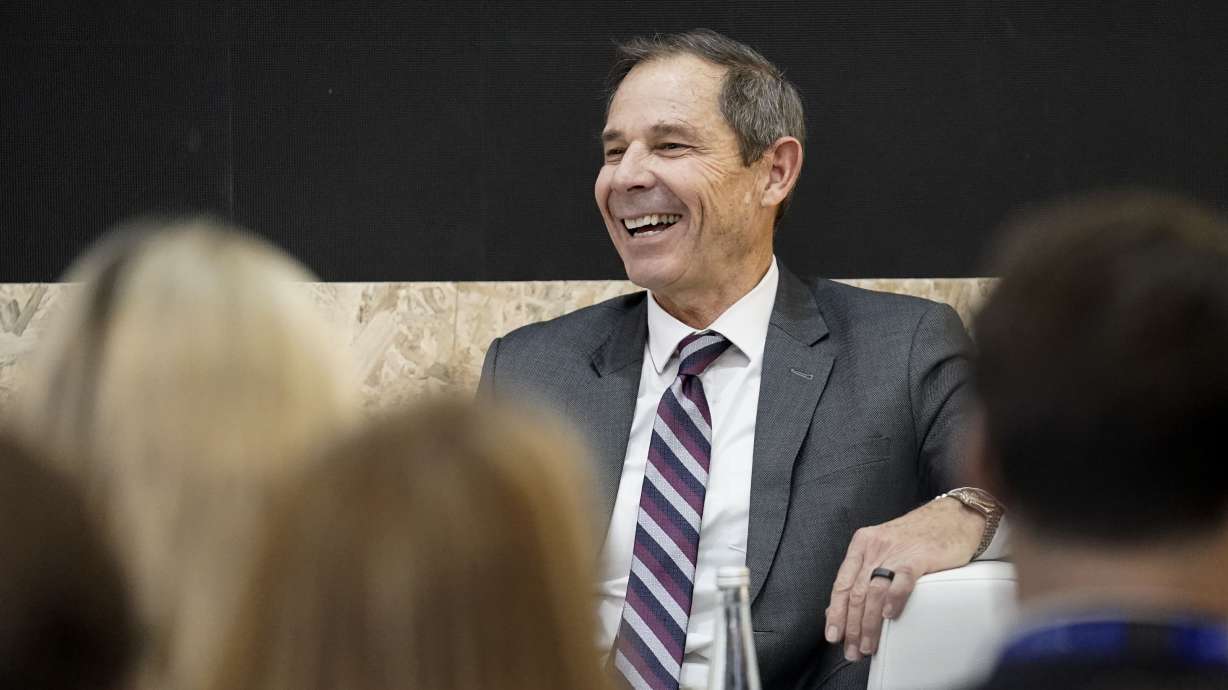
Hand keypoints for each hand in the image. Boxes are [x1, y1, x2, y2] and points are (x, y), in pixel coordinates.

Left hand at [823, 497, 984, 661]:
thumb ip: (864, 573)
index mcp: (862, 545)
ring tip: (868, 645)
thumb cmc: (919, 536)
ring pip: (874, 592)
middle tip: (852, 649)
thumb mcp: (883, 549)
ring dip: (869, 623)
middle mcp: (875, 548)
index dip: (835, 612)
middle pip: (856, 593)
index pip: (842, 584)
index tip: (833, 635)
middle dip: (852, 626)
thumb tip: (844, 606)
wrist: (953, 517)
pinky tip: (889, 617)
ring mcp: (896, 552)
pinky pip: (901, 581)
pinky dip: (893, 600)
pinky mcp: (919, 558)